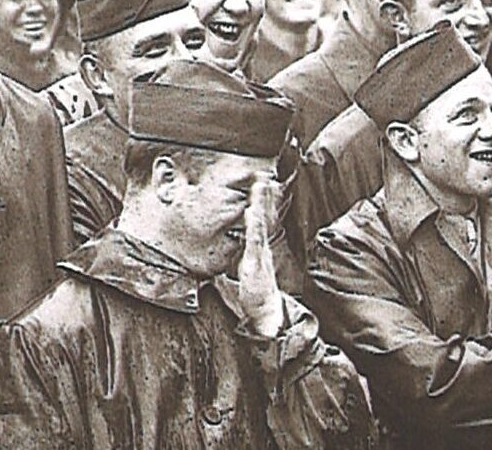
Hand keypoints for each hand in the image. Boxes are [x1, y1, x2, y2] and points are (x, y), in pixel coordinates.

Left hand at [236, 176, 286, 337]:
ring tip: (259, 187)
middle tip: (262, 177)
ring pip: (260, 225)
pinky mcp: (255, 264)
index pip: (260, 223)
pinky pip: (254, 242)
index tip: (259, 186)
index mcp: (258, 250)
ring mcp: (259, 255)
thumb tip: (225, 261)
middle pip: (264, 219)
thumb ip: (237, 264)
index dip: (260, 205)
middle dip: (263, 198)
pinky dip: (253, 226)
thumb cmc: (255, 295)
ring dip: (260, 205)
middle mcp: (261, 249)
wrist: (267, 314)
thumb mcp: (244, 275)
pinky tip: (250, 212)